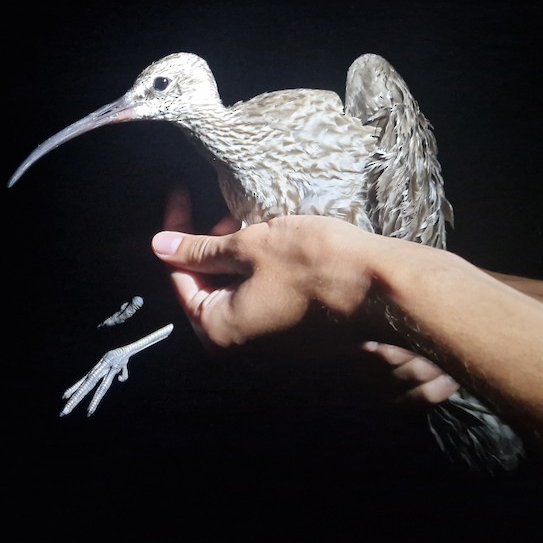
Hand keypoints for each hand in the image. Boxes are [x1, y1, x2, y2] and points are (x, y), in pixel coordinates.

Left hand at [154, 188, 458, 404]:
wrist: (383, 289)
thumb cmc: (315, 264)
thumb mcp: (249, 246)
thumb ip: (200, 250)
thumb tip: (159, 247)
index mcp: (218, 330)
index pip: (180, 277)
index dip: (177, 232)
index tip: (181, 195)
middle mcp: (239, 347)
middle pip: (206, 287)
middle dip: (209, 245)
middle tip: (224, 211)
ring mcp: (268, 344)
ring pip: (235, 291)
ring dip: (235, 255)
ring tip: (251, 223)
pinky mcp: (292, 336)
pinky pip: (261, 300)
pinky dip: (259, 271)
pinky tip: (273, 244)